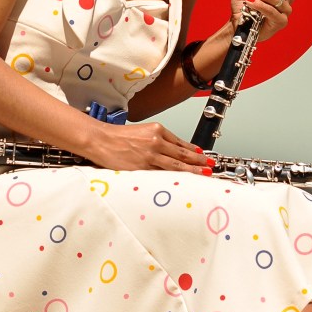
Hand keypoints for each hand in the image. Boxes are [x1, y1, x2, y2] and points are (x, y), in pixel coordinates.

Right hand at [85, 120, 214, 173]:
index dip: (194, 151)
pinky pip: (161, 174)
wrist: (101, 139)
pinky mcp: (142, 167)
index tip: (203, 156)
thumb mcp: (142, 132)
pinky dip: (173, 178)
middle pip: (182, 154)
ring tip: (203, 174)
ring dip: (192, 170)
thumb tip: (174, 150)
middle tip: (210, 166)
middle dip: (198, 161)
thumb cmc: (119, 136)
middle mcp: (156, 141)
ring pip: (175, 165)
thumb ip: (158, 140)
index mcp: (157, 130)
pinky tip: (181, 181)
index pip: (181, 143)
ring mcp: (150, 155)